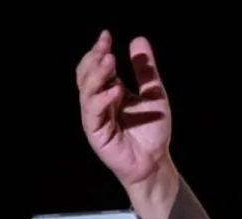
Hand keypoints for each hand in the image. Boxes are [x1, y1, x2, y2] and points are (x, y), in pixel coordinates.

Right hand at [76, 30, 172, 187]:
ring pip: (86, 90)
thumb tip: (138, 39)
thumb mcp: (154, 94)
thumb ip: (145, 70)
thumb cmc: (153, 130)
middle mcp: (99, 102)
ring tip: (109, 60)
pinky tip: (115, 90)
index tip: (106, 35)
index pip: (98, 66)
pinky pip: (94, 112)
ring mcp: (95, 116)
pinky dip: (103, 99)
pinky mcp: (95, 132)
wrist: (155, 161)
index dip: (99, 50)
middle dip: (94, 58)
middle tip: (104, 45)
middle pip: (86, 74)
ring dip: (97, 74)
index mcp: (110, 91)